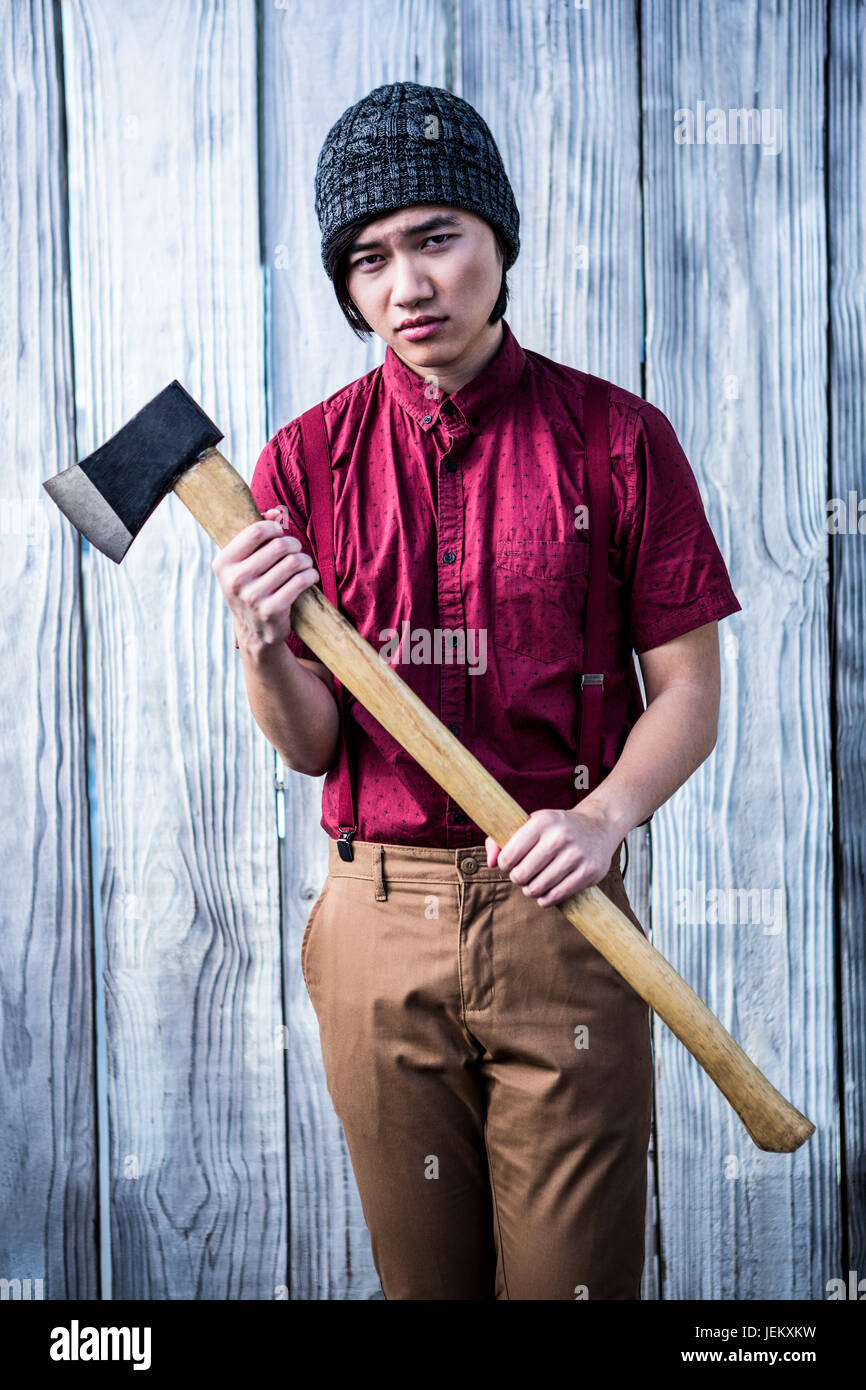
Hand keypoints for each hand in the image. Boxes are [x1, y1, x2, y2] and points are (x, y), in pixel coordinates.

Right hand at [211, 506, 318, 649]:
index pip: (255, 531)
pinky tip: (310, 577)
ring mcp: (253, 597)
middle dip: (294, 545)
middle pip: (279, 546)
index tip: (281, 535)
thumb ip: (255, 535)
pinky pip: (301, 581)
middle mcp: (235, 580)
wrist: (255, 630)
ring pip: (293, 563)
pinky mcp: (272, 610)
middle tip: (296, 551)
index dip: (275, 529)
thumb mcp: (244, 562)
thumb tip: (275, 512)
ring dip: (305, 561)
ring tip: (304, 565)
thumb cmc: (252, 587)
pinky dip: (311, 575)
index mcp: (224, 563)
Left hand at [485, 803, 621, 907]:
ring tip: (534, 883)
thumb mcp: (530, 823)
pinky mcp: (589, 871)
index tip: (511, 864)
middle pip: (522, 875)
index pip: (509, 856)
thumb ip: (501, 840)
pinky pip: (557, 896)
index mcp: (542, 822)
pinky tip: (547, 892)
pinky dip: (546, 899)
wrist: (599, 825)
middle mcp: (560, 837)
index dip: (505, 865)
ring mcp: (576, 855)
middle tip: (524, 875)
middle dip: (518, 879)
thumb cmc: (557, 827)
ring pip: (538, 888)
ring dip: (531, 890)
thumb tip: (491, 863)